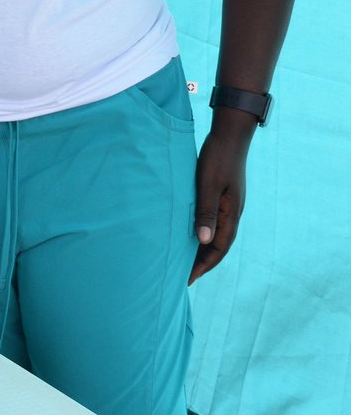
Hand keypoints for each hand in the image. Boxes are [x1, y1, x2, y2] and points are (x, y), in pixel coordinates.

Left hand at [190, 128, 251, 283]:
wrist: (229, 135)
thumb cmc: (217, 158)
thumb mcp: (209, 185)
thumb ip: (207, 211)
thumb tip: (203, 241)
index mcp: (232, 215)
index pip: (218, 249)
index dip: (203, 266)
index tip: (187, 280)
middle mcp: (232, 213)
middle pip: (217, 245)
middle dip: (201, 261)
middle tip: (182, 275)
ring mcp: (228, 204)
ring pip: (214, 233)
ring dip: (200, 247)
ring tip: (182, 258)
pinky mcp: (221, 195)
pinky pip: (211, 220)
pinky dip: (200, 230)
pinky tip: (187, 230)